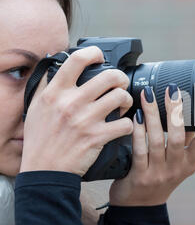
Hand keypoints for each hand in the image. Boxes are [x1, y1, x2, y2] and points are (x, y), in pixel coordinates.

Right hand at [20, 46, 133, 175]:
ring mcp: (85, 120)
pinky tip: (122, 125)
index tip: (101, 57)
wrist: (45, 170)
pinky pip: (125, 123)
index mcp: (55, 93)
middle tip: (120, 85)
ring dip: (127, 100)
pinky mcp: (97, 137)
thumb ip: (49, 87)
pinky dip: (128, 124)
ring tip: (123, 105)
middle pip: (110, 76)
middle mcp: (71, 103)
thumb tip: (59, 68)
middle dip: (121, 79)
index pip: (77, 60)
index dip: (94, 53)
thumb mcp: (36, 108)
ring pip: (121, 97)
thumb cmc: (41, 140)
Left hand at [109, 85, 194, 205]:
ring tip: (148, 95)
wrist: (139, 206)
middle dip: (175, 112)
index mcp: (189, 164)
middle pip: (177, 138)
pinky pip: (139, 149)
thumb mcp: (179, 163)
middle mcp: (176, 169)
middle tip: (173, 90)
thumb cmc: (161, 177)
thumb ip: (186, 140)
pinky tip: (136, 116)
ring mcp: (157, 174)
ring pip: (156, 140)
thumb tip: (193, 111)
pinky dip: (138, 131)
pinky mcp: (139, 176)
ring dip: (152, 115)